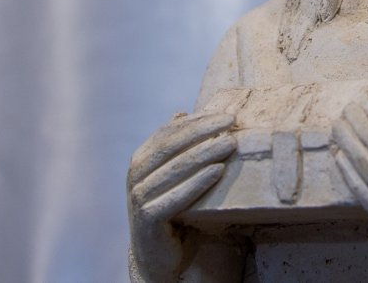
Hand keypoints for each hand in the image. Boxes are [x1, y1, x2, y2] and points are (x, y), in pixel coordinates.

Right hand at [127, 112, 235, 281]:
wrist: (156, 253)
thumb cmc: (169, 208)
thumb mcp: (170, 174)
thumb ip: (174, 146)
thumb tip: (181, 113)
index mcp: (141, 159)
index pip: (170, 132)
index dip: (197, 121)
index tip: (225, 115)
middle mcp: (135, 175)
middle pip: (173, 146)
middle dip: (204, 132)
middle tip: (232, 123)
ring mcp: (139, 196)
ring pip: (176, 169)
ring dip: (206, 153)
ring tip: (231, 144)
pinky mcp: (148, 218)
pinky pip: (177, 197)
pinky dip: (198, 182)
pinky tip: (218, 171)